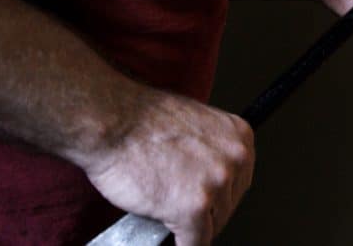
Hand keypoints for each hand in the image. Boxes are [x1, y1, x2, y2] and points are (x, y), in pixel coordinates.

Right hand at [82, 90, 254, 245]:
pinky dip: (183, 245)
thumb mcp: (194, 123)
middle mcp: (235, 159)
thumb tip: (211, 175)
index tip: (208, 201)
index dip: (219, 194)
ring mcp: (215, 185)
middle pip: (229, 204)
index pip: (239, 180)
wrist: (112, 121)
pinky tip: (174, 241)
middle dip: (207, 210)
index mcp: (238, 137)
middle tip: (182, 207)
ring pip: (213, 225)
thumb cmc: (141, 120)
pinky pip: (195, 243)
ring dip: (192, 226)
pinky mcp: (193, 210)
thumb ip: (211, 150)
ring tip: (169, 214)